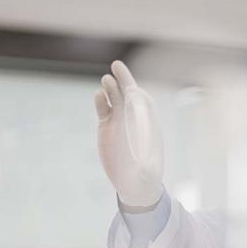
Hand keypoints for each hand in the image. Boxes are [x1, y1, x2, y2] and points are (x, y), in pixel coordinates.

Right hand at [95, 60, 163, 207]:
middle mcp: (133, 119)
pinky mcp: (106, 126)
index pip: (143, 101)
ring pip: (114, 98)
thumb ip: (144, 164)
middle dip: (124, 80)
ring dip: (111, 88)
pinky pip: (103, 109)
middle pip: (128, 94)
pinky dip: (101, 101)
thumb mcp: (146, 171)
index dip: (138, 92)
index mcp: (147, 123)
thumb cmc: (145, 176)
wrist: (134, 182)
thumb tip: (143, 163)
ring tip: (106, 80)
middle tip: (117, 65)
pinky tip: (99, 96)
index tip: (133, 87)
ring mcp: (119, 120)